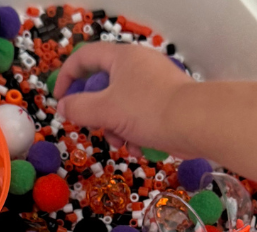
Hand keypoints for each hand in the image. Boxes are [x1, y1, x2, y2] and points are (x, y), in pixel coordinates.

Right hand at [54, 42, 192, 155]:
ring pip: (122, 106)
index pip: (85, 57)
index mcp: (122, 57)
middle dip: (97, 114)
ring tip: (123, 144)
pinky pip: (141, 116)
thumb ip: (79, 108)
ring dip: (116, 128)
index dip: (67, 77)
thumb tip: (63, 108)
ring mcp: (155, 85)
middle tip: (96, 128)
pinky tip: (140, 149)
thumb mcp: (106, 110)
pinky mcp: (168, 104)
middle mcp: (139, 66)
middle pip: (104, 87)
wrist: (197, 123)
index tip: (59, 100)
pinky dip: (136, 132)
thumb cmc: (148, 111)